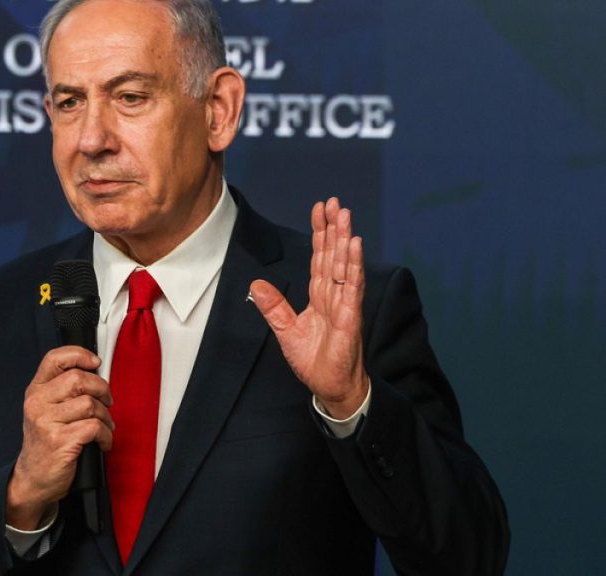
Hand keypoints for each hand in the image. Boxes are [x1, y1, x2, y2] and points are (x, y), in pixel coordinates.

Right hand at [6, 346, 113, 529]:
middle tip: (107, 402)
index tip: (95, 363)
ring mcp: (46, 422)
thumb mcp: (46, 411)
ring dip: (105, 416)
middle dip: (102, 389)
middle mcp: (37, 403)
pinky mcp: (59, 441)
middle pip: (78, 379)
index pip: (55, 358)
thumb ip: (62, 391)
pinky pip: (94, 427)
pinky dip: (106, 435)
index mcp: (35, 391)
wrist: (32, 480)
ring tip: (105, 427)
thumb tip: (95, 373)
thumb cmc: (45, 443)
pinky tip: (103, 443)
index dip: (79, 355)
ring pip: (89, 404)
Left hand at [249, 197, 368, 418]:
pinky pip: (352, 287)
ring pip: (344, 265)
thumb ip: (273, 307)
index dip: (319, 235)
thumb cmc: (313, 360)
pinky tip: (354, 245)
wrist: (329, 387)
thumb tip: (255, 285)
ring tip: (344, 215)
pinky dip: (353, 265)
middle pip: (333, 255)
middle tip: (333, 202)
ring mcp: (344, 304)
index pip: (319, 259)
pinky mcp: (351, 316)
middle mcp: (334, 295)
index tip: (319, 210)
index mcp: (319, 297)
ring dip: (345, 240)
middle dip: (333, 229)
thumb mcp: (285, 331)